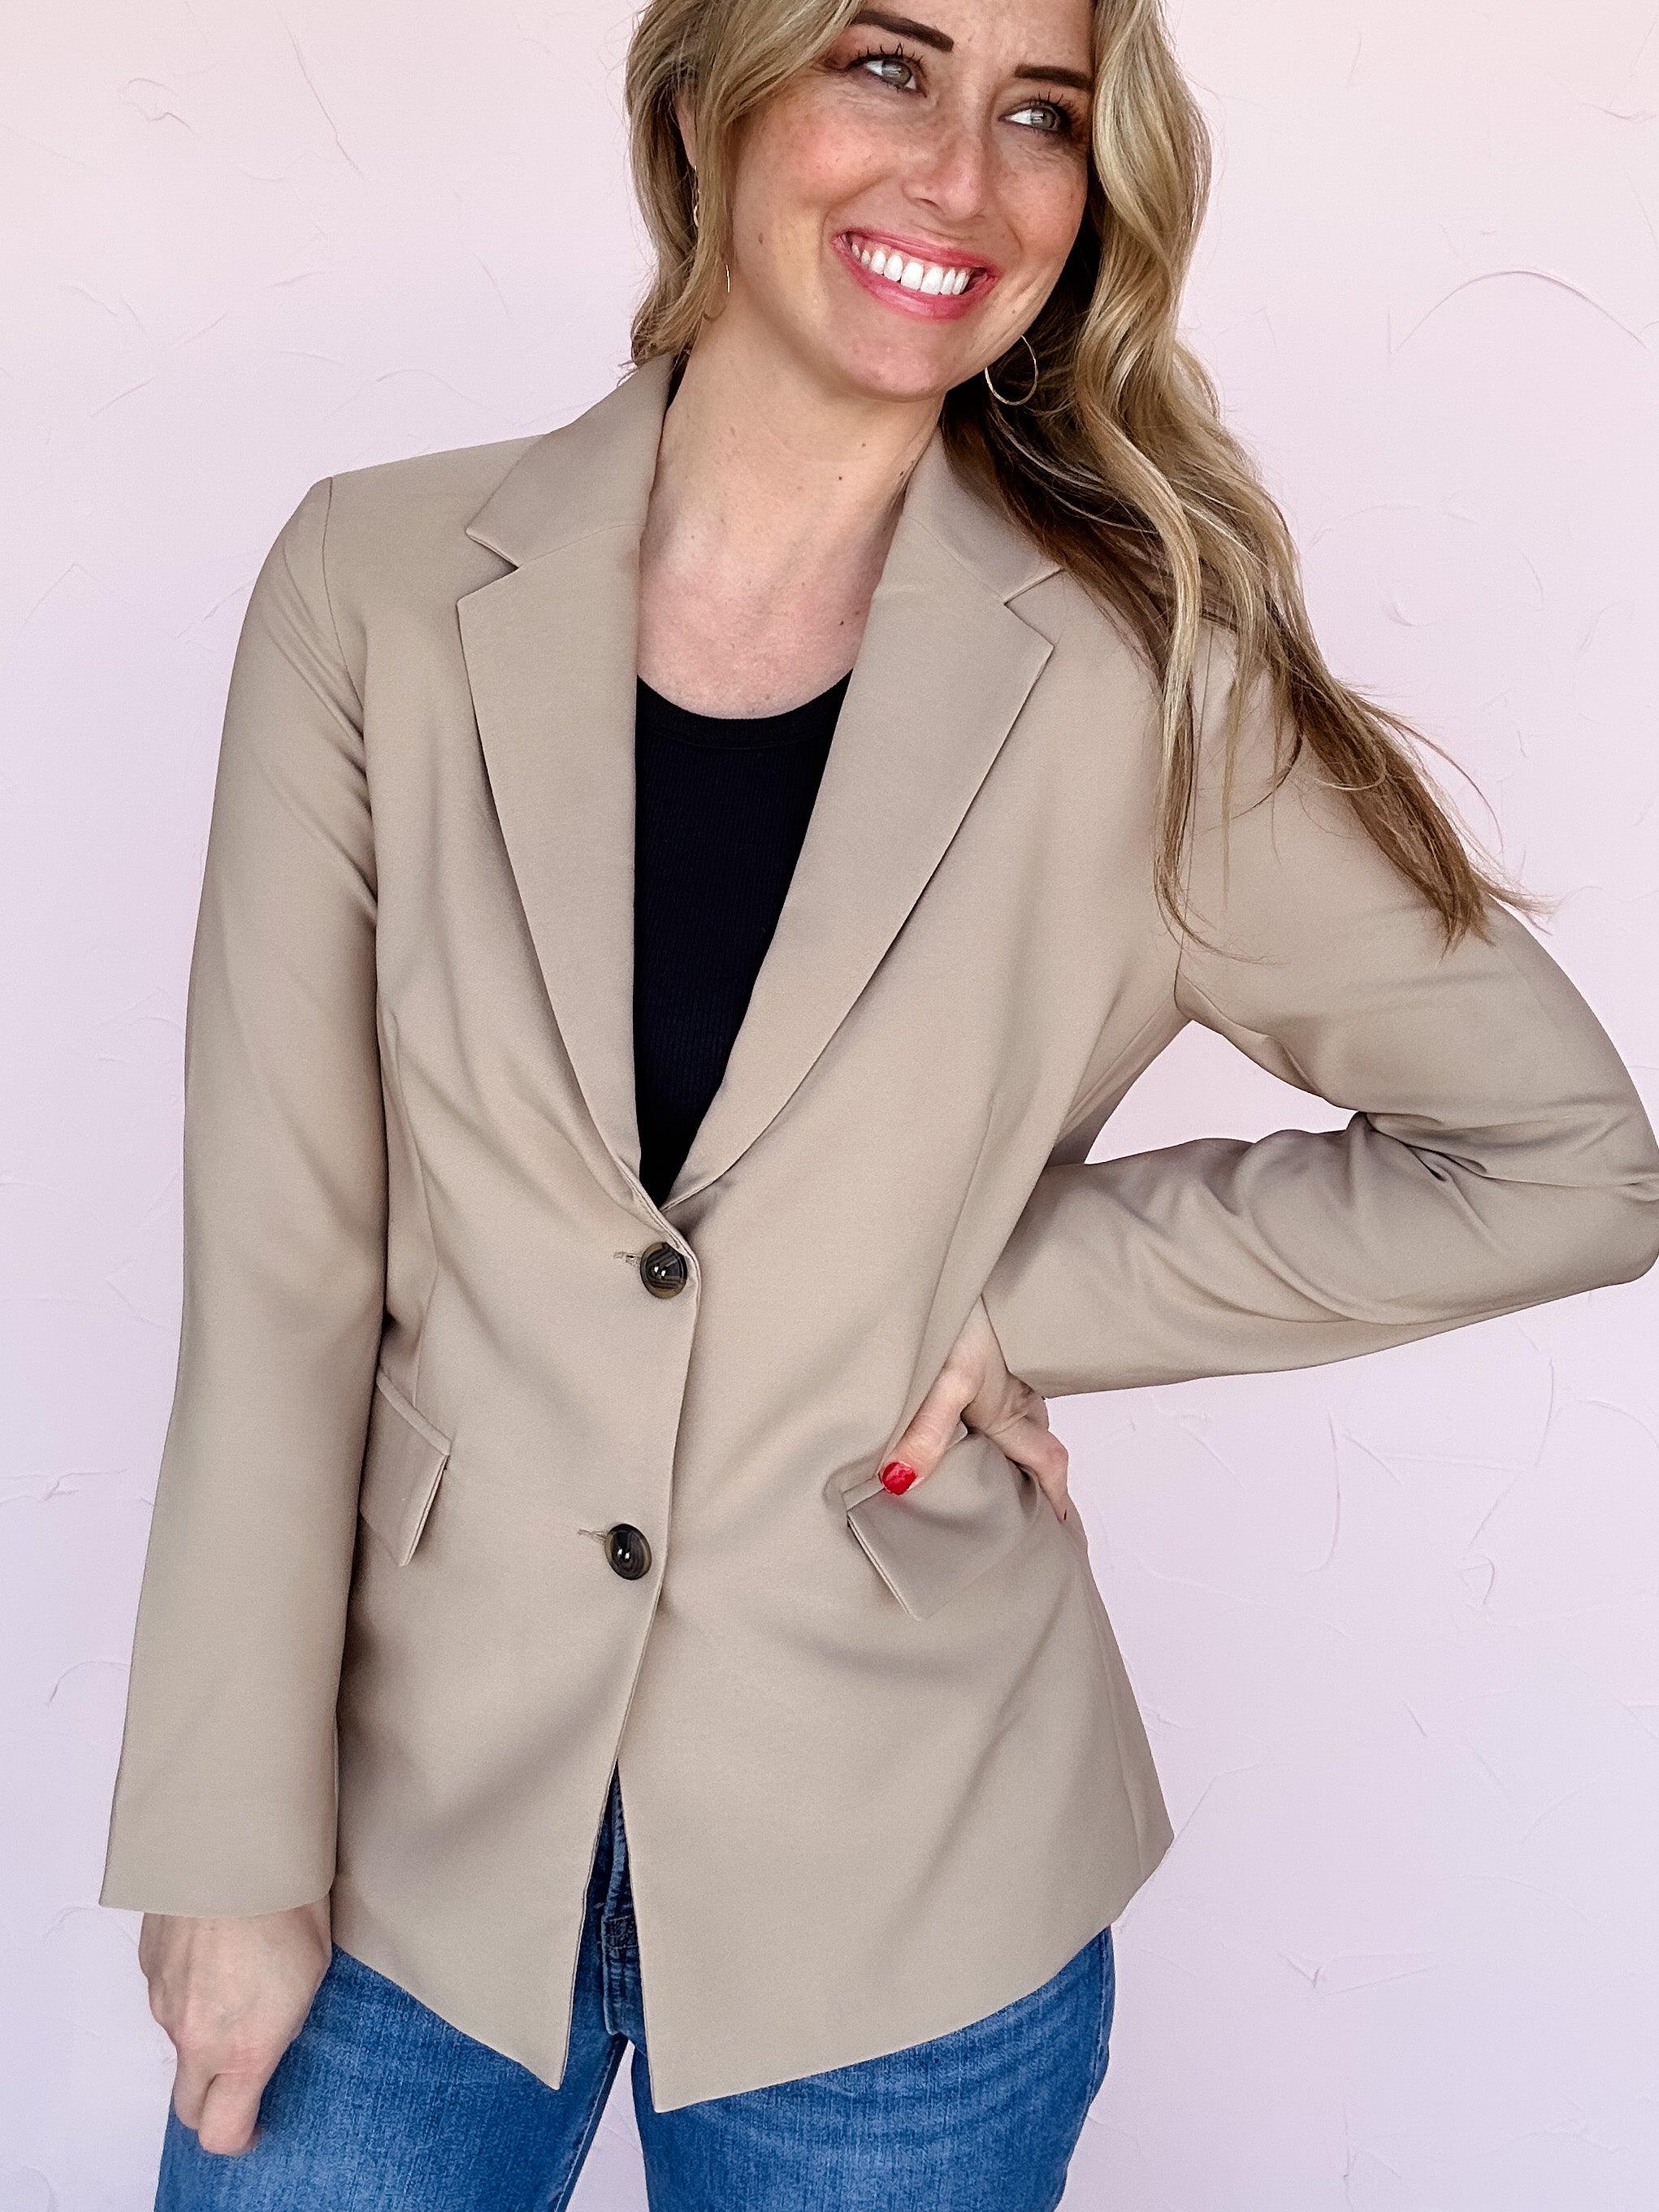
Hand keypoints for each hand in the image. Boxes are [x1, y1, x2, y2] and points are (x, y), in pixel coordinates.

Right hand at [138, 1898, 331, 2154]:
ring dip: (204, 2030)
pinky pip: (166, 1997)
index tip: (255, 2127)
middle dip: (212, 2100)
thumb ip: (279, 2025)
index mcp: (244, 2049)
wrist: (236, 1846)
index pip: (223, 2131)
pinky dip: (187, 1989)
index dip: (239, 2138)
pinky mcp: (149, 1968)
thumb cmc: (288, 1903)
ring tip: (240, 1980)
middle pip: (189, 2104)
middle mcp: (195, 2037)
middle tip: (240, 2073)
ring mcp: (165, 2003)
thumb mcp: (310, 1975)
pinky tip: (216, 1952)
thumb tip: (269, 2037)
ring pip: (180, 2041)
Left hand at [881, 1295, 1069, 1521]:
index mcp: (1011, 1413)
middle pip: (1032, 1442)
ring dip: (1008, 1436)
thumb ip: (927, 1432)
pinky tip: (967, 1399)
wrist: (975, 1258)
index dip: (1054, 1497)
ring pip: (1017, 1411)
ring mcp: (1009, 1368)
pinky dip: (991, 1401)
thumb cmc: (969, 1317)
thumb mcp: (947, 1379)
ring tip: (987, 1460)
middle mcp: (1017, 1395)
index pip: (1046, 1463)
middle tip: (1024, 1504)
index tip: (1059, 1528)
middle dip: (1032, 1473)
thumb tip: (900, 1484)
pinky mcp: (993, 1344)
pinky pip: (1002, 1383)